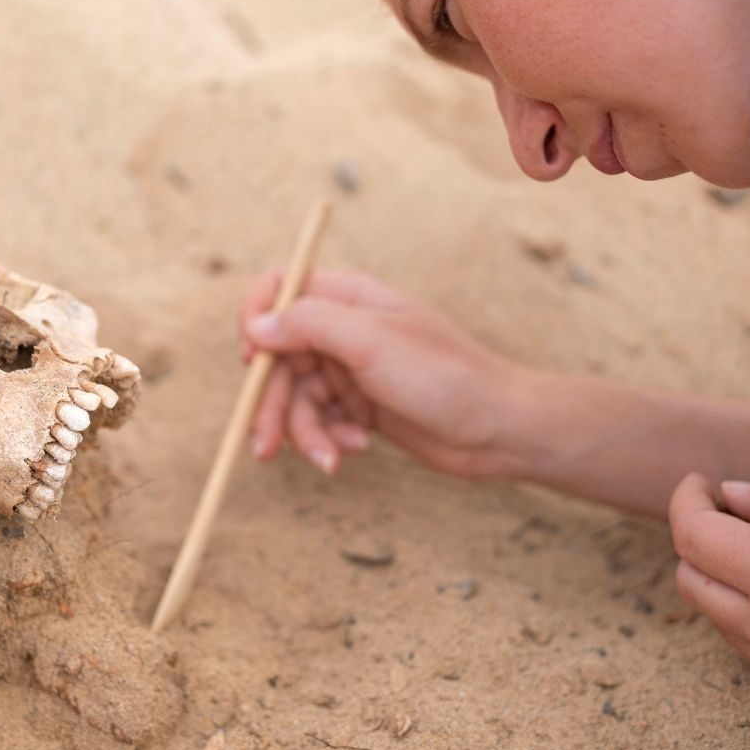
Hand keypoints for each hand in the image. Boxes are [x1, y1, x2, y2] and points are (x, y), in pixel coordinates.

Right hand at [240, 269, 524, 477]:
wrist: (497, 428)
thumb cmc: (444, 376)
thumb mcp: (371, 341)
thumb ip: (310, 324)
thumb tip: (257, 324)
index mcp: (349, 297)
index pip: (279, 289)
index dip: (256, 320)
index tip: (252, 358)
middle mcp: (345, 329)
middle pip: (278, 356)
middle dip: (271, 402)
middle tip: (264, 445)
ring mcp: (352, 369)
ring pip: (296, 396)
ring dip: (304, 432)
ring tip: (329, 460)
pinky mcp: (361, 406)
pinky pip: (321, 420)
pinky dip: (330, 439)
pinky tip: (356, 450)